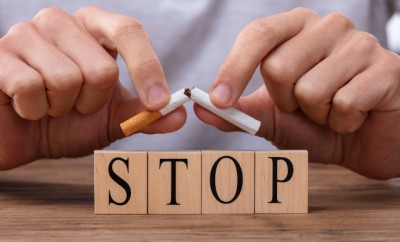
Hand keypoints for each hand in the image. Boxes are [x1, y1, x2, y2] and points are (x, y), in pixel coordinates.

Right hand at [0, 7, 185, 169]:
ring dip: (63, 107)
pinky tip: (26, 106)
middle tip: (76, 105)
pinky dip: (34, 110)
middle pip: (102, 68)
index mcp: (93, 29)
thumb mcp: (111, 119)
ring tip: (51, 105)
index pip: (129, 31)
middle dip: (93, 102)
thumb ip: (144, 115)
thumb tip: (180, 115)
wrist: (21, 135)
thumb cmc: (67, 122)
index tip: (157, 102)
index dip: (147, 68)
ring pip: (67, 79)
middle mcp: (61, 23)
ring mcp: (25, 34)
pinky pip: (30, 87)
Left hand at [195, 8, 399, 178]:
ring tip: (331, 110)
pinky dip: (342, 123)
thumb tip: (200, 107)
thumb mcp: (271, 117)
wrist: (365, 142)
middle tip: (305, 105)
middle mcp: (327, 27)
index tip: (219, 99)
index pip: (257, 34)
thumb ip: (237, 112)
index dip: (234, 68)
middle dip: (286, 101)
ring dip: (316, 114)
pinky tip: (355, 116)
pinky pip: (344, 103)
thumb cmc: (316, 124)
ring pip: (310, 89)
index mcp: (295, 29)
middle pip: (278, 67)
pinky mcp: (387, 68)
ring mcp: (360, 44)